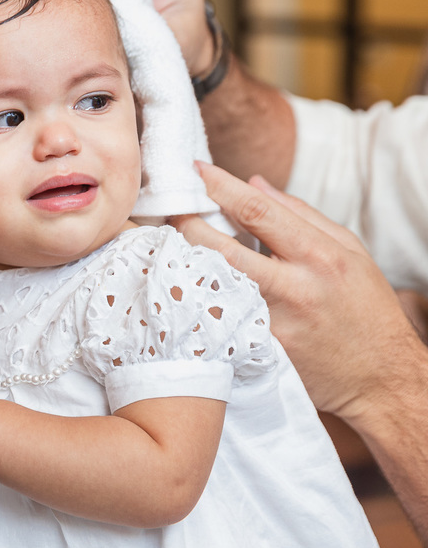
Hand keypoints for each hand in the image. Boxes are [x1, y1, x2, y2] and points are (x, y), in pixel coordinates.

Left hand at [171, 162, 415, 423]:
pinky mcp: (257, 350)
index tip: (195, 169)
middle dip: (186, 223)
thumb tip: (252, 182)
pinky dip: (195, 296)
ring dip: (182, 259)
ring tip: (166, 242)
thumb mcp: (348, 251)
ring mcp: (272, 323)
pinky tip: (178, 283)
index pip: (258, 211)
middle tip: (167, 209)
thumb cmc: (365, 309)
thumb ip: (299, 214)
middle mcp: (294, 288)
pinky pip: (216, 316)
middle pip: (221, 248)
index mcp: (320, 256)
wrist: (381, 379)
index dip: (220, 186)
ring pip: (211, 284)